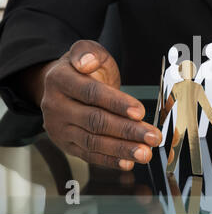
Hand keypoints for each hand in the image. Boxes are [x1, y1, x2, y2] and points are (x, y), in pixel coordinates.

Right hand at [39, 40, 161, 170]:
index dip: (116, 103)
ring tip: (145, 152)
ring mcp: (59, 128)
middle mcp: (56, 106)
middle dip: (127, 130)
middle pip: (95, 121)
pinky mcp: (66, 144)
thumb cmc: (82, 69)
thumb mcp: (86, 51)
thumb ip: (88, 52)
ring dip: (122, 149)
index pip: (91, 93)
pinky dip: (110, 160)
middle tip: (152, 136)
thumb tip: (86, 62)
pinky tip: (128, 162)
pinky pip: (89, 155)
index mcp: (60, 80)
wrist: (63, 87)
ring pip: (93, 141)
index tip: (140, 112)